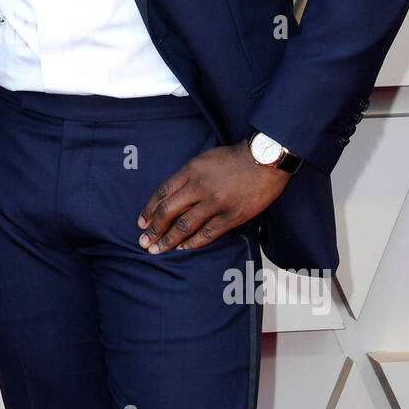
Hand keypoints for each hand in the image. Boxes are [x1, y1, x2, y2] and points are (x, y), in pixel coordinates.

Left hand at [137, 139, 290, 253]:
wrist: (267, 159)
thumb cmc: (235, 158)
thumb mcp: (204, 159)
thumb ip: (187, 176)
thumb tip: (170, 198)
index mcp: (191, 170)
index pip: (162, 193)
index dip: (149, 210)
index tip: (141, 222)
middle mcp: (200, 187)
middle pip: (169, 211)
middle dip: (153, 229)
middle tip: (143, 242)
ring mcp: (216, 203)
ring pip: (185, 226)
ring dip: (168, 240)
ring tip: (157, 250)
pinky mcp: (232, 216)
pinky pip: (208, 234)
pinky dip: (193, 243)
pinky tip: (183, 248)